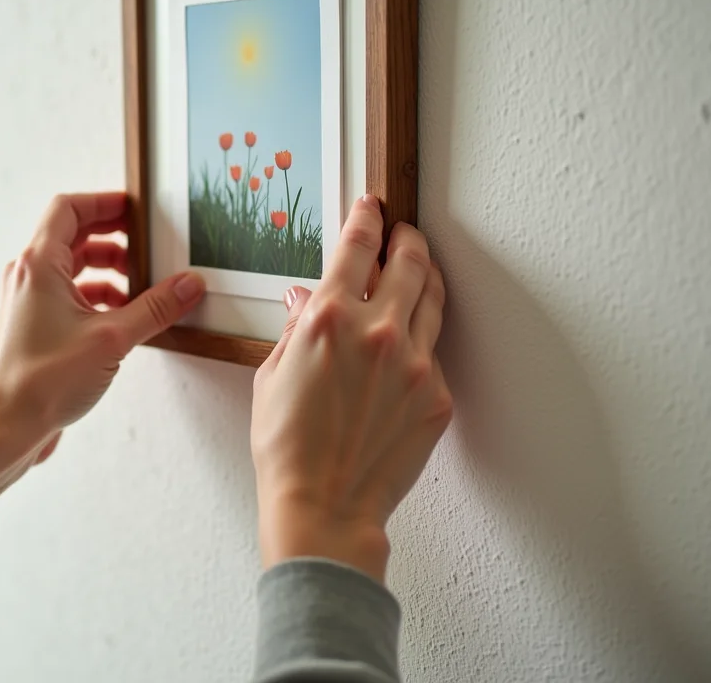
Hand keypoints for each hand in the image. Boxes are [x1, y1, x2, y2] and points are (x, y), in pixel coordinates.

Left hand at [0, 191, 206, 446]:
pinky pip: (69, 298)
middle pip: (73, 237)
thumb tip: (188, 285)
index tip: (136, 211)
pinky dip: (97, 298)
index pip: (69, 208)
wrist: (6, 426)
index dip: (104, 203)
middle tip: (148, 248)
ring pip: (73, 269)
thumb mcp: (112, 339)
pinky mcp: (35, 328)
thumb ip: (155, 308)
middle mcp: (29, 277)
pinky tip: (124, 318)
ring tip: (142, 287)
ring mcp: (29, 303)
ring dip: (108, 272)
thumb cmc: (42, 381)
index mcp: (40, 264)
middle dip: (113, 239)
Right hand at [250, 194, 452, 582]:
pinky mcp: (438, 396)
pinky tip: (406, 346)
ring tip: (418, 272)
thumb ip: (295, 328)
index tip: (371, 207)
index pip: (358, 246)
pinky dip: (420, 340)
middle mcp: (379, 332)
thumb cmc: (286, 446)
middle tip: (404, 233)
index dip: (367, 219)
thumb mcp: (272, 375)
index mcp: (330, 319)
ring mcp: (416, 364)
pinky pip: (434, 353)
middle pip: (411, 261)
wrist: (325, 503)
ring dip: (426, 278)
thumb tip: (303, 300)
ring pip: (433, 300)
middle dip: (408, 238)